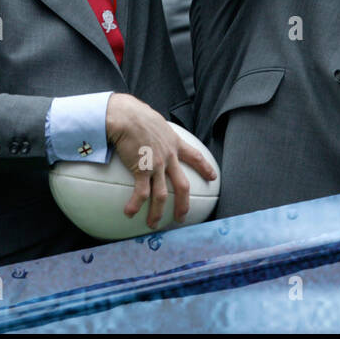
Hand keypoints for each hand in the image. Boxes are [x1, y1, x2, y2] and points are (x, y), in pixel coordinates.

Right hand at [106, 93, 215, 228]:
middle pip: (182, 185)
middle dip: (184, 203)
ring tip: (154, 224)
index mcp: (174, 143)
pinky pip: (140, 193)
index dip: (205, 167)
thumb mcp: (155, 120)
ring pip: (162, 195)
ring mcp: (156, 165)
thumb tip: (150, 129)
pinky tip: (129, 213)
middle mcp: (169, 157)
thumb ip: (157, 130)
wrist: (126, 116)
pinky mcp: (141, 170)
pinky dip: (135, 205)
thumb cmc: (135, 113)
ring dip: (158, 212)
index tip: (213, 177)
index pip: (195, 156)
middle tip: (182, 217)